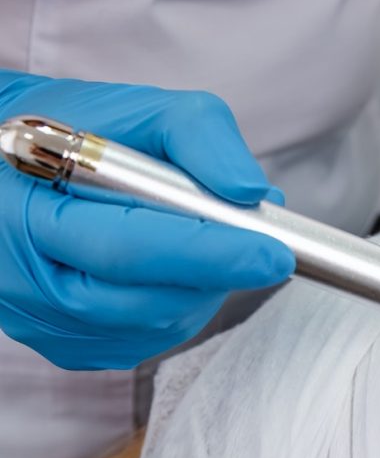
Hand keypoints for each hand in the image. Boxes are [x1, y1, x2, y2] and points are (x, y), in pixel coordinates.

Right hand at [0, 71, 294, 368]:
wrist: (2, 170)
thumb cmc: (63, 132)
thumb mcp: (127, 108)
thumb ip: (194, 134)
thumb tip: (252, 192)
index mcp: (23, 216)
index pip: (128, 247)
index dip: (208, 253)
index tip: (275, 252)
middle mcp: (27, 285)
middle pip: (151, 299)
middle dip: (220, 272)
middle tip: (269, 248)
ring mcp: (48, 326)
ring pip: (159, 324)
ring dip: (204, 286)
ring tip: (212, 242)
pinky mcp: (72, 349)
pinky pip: (150, 338)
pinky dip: (182, 303)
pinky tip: (178, 269)